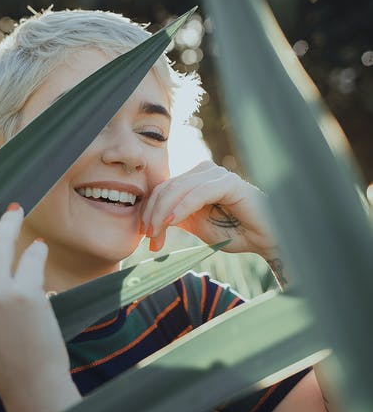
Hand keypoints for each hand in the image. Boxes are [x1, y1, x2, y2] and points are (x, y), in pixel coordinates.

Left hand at [140, 161, 276, 256]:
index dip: (149, 211)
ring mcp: (216, 174)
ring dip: (162, 213)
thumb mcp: (196, 225)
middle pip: (166, 187)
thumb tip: (148, 223)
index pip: (162, 189)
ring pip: (178, 189)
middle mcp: (203, 172)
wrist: (265, 239)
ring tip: (156, 233)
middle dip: (152, 213)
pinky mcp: (228, 182)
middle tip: (148, 238)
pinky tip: (171, 221)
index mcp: (193, 179)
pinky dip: (181, 208)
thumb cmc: (234, 232)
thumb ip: (175, 218)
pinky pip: (197, 193)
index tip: (145, 236)